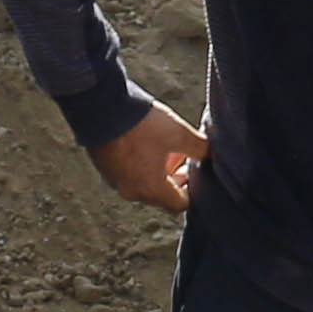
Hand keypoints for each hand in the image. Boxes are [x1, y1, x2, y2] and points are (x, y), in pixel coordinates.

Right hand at [89, 101, 207, 211]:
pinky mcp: (104, 169)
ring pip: (143, 184)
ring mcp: (115, 181)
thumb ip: (200, 148)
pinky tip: (143, 143)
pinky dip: (139, 165)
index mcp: (151, 190)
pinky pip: (127, 174)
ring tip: (163, 147)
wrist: (101, 108)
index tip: (195, 171)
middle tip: (182, 156)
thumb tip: (211, 155)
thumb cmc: (141, 124)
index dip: (192, 189)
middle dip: (174, 178)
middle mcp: (132, 192)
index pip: (180, 204)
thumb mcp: (178, 133)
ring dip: (156, 171)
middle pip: (161, 195)